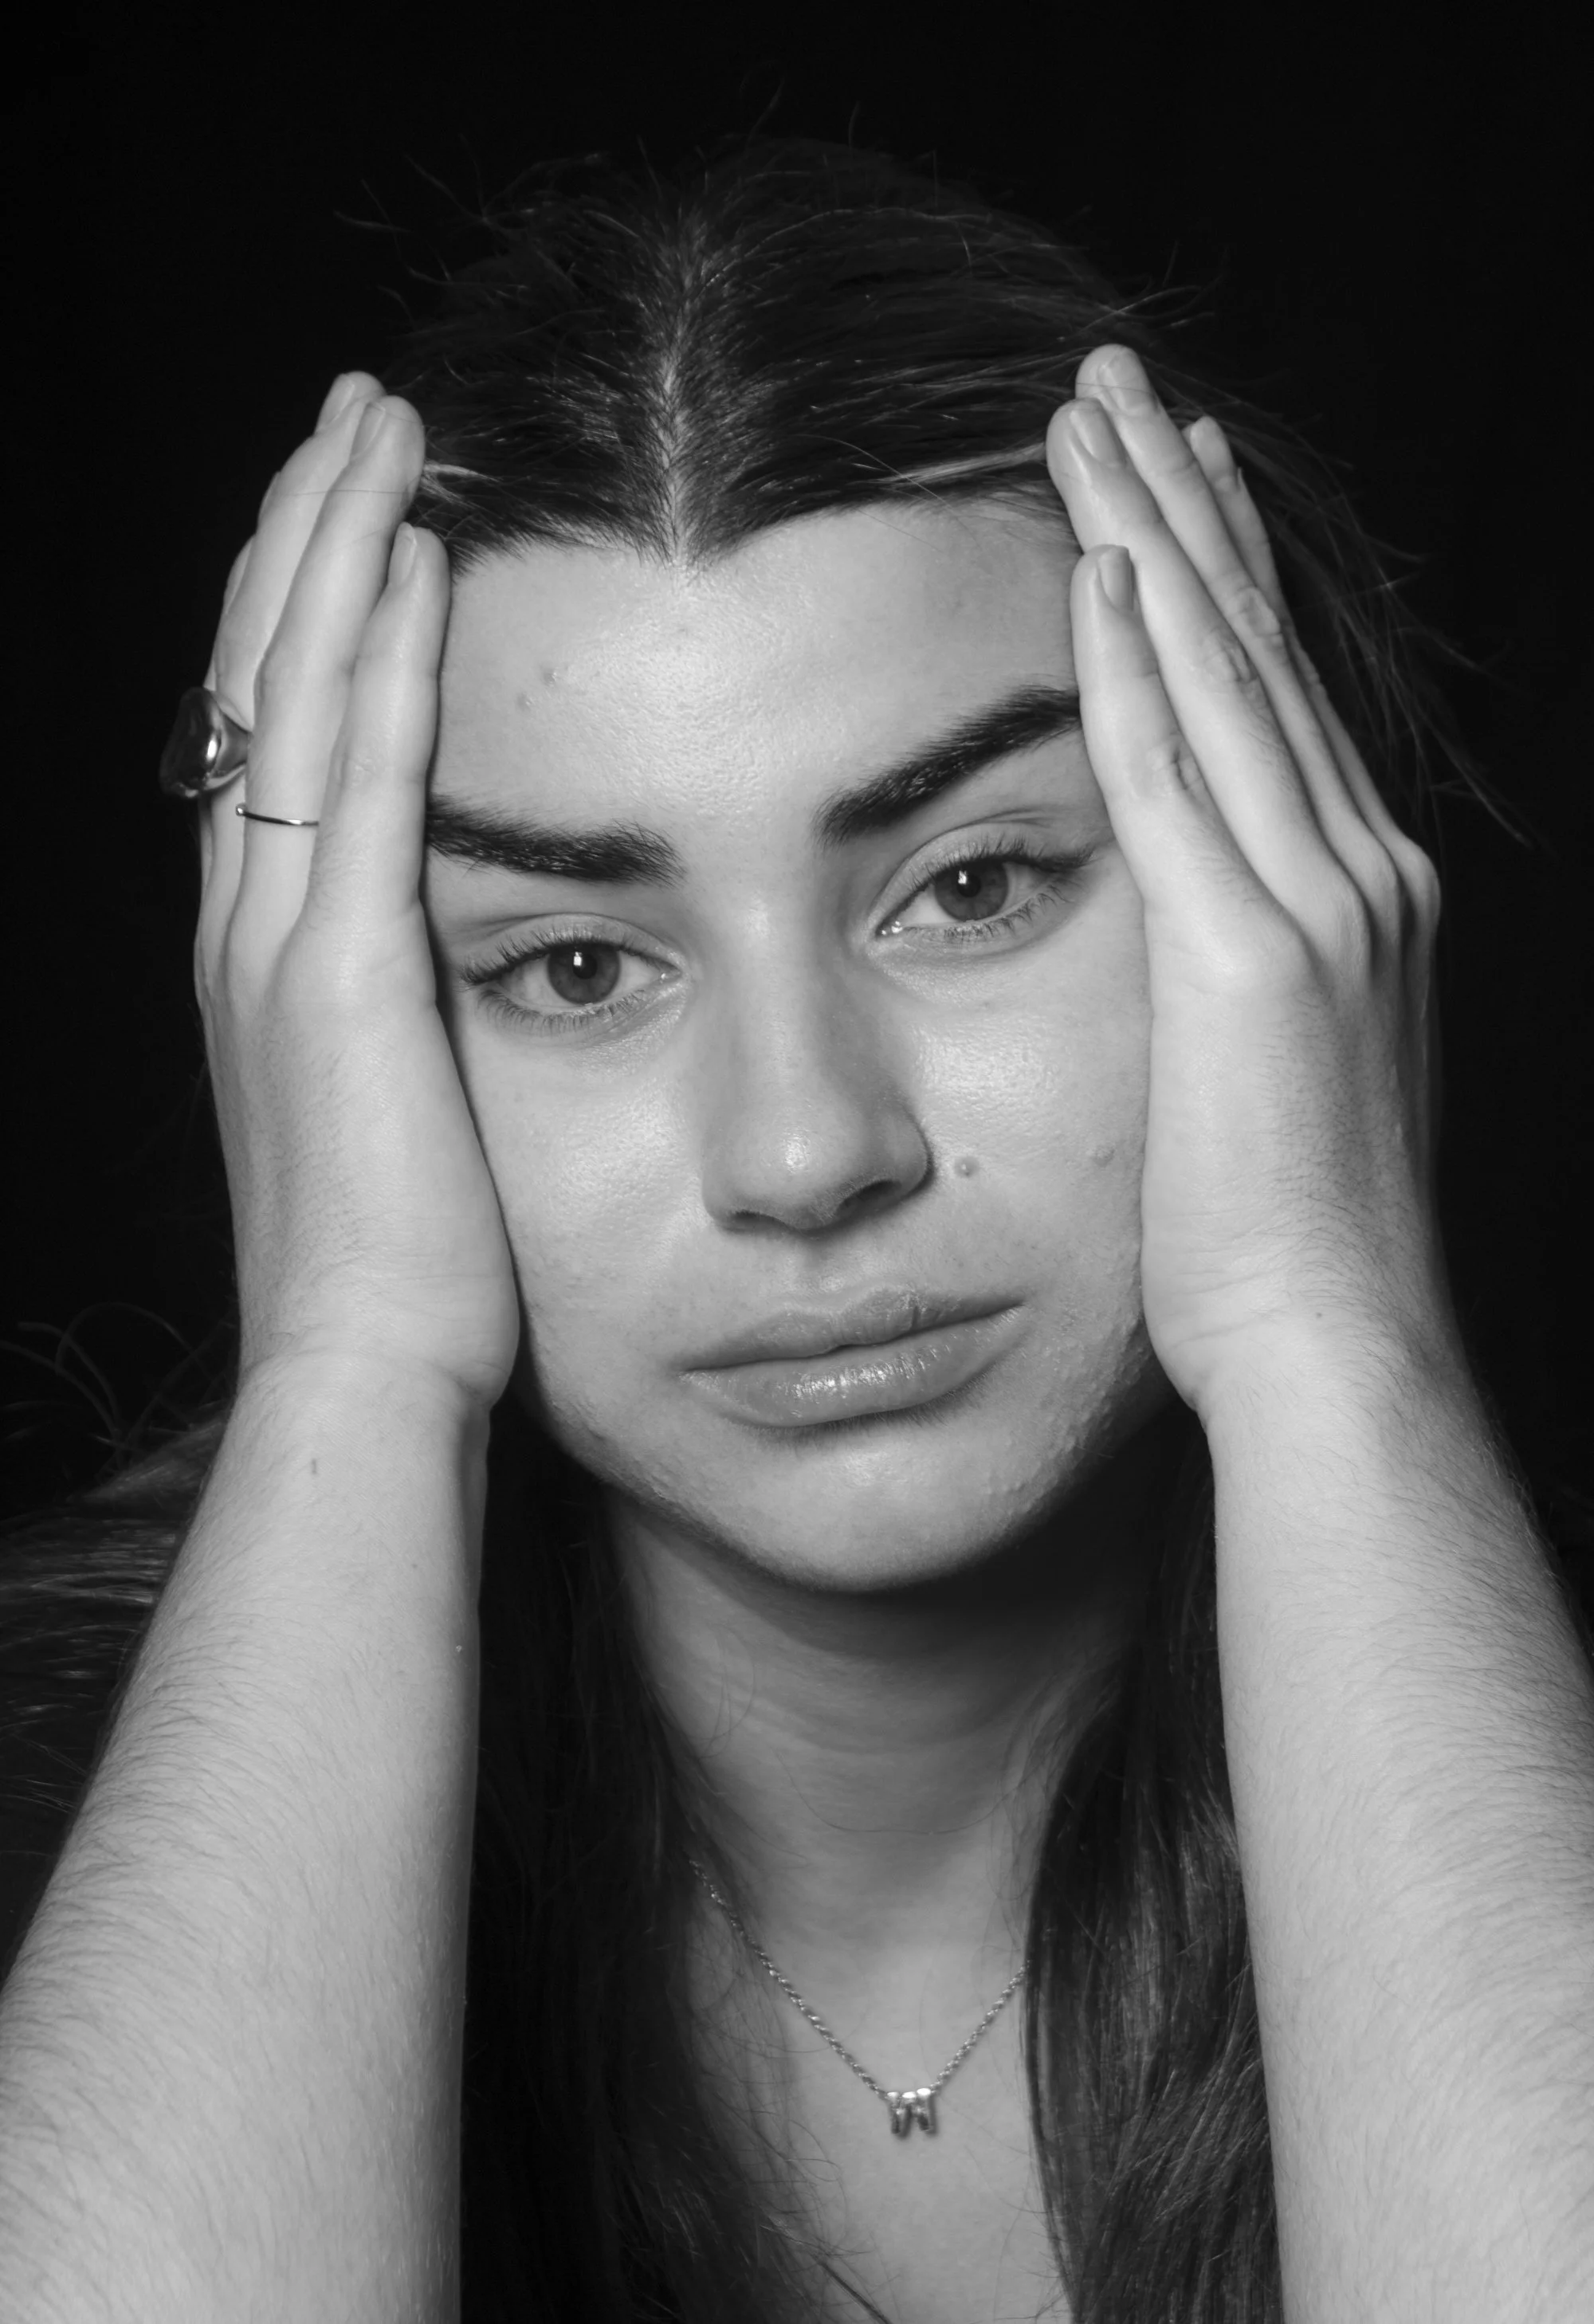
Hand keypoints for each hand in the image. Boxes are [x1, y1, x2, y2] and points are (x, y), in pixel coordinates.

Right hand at [196, 376, 518, 1407]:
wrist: (361, 1377)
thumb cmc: (404, 1275)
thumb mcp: (398, 1116)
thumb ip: (407, 1021)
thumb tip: (458, 967)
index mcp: (265, 957)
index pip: (273, 740)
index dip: (301, 613)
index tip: (352, 514)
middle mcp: (247, 925)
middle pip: (259, 680)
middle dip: (303, 535)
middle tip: (355, 418)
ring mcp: (280, 941)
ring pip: (292, 694)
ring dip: (334, 546)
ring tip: (378, 425)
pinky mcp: (340, 972)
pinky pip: (361, 775)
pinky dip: (380, 652)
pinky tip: (416, 551)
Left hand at [1047, 347, 1448, 1418]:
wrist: (1334, 1347)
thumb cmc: (1278, 1247)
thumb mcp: (1267, 1078)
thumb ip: (1238, 981)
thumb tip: (1191, 944)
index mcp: (1355, 898)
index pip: (1275, 696)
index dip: (1223, 574)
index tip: (1175, 476)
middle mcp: (1356, 872)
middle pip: (1250, 646)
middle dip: (1179, 502)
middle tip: (1119, 384)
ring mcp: (1315, 906)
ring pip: (1220, 676)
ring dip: (1148, 534)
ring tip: (1086, 417)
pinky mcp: (1249, 959)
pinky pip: (1177, 777)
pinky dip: (1133, 665)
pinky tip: (1089, 565)